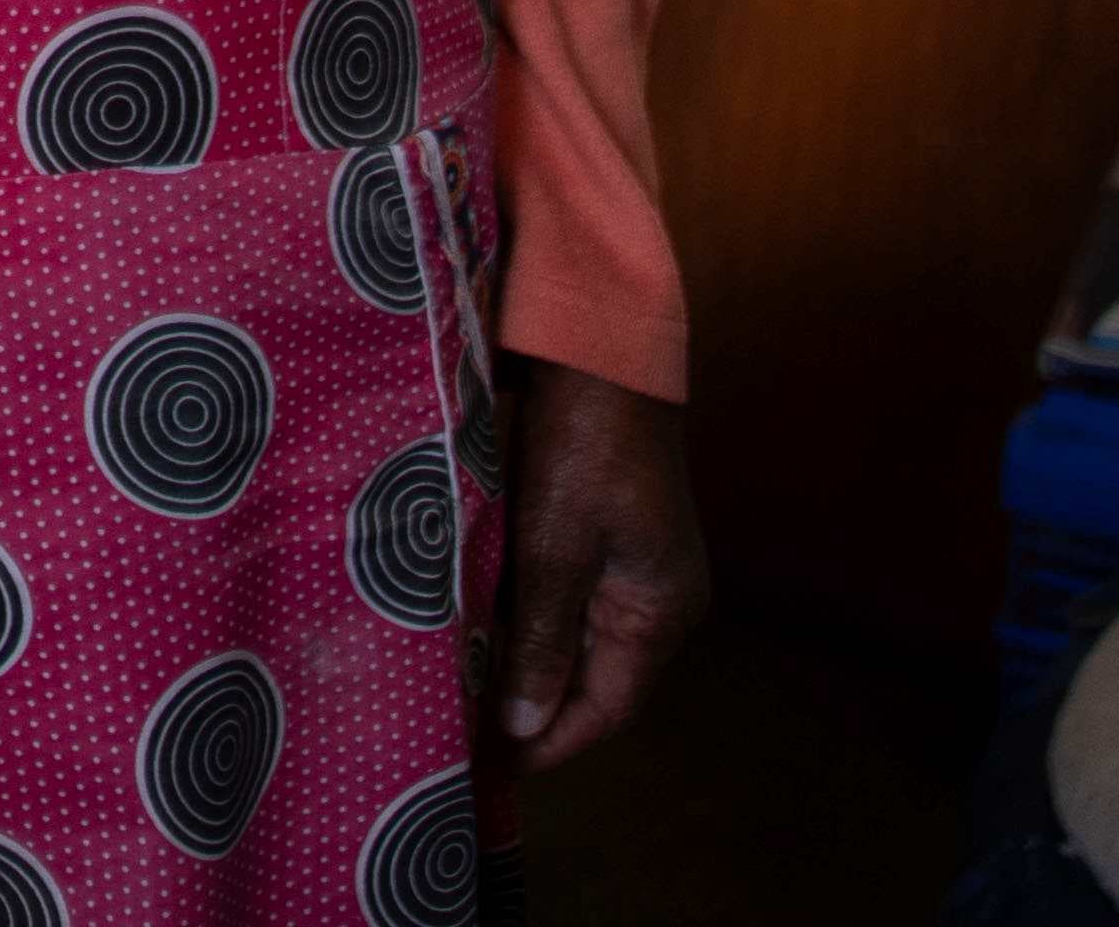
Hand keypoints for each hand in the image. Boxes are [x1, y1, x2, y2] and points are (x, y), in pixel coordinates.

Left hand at [491, 353, 705, 767]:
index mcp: (661, 611)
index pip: (606, 709)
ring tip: (457, 695)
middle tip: (458, 738)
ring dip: (521, 664)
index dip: (549, 744)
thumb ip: (541, 640)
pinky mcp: (604, 538)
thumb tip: (527, 725)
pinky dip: (521, 620)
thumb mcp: (554, 548)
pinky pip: (562, 600)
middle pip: (590, 681)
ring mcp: (632, 569)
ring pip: (570, 641)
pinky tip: (472, 634)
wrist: (597, 349)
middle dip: (529, 709)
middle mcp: (656, 601)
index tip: (487, 769)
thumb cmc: (582, 446)